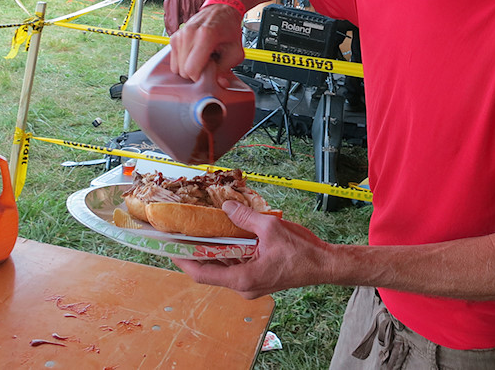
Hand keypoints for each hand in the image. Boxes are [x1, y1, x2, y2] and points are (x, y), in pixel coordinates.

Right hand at [167, 5, 244, 80]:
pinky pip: (174, 61)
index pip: (191, 70)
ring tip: (202, 56)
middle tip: (208, 62)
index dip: (200, 77)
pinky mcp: (174, 37)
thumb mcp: (235, 51)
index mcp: (205, 36)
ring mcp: (179, 35)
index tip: (210, 71)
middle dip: (195, 72)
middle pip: (183, 71)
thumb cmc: (229, 29)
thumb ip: (226, 69)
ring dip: (189, 66)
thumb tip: (218, 83)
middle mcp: (189, 34)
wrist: (221, 10)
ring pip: (176, 67)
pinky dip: (184, 61)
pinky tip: (195, 54)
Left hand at [172, 201, 330, 298]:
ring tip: (197, 233)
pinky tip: (223, 236)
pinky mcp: (258, 278)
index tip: (170, 249)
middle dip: (195, 253)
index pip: (203, 274)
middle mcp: (243, 286)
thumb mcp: (270, 228)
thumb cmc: (301, 251)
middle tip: (181, 235)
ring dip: (212, 252)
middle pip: (211, 271)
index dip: (183, 261)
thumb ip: (245, 218)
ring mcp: (251, 284)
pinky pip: (236, 266)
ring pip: (223, 269)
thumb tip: (226, 207)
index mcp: (243, 279)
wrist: (324, 265)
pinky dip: (227, 253)